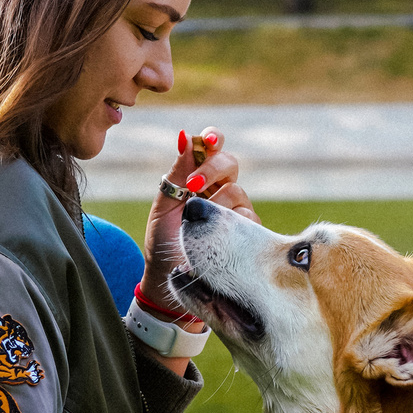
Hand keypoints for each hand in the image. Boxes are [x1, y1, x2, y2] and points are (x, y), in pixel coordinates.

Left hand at [144, 126, 257, 292]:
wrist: (170, 276)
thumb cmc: (164, 240)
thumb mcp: (165, 205)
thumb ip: (177, 172)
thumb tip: (184, 136)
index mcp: (199, 178)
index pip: (213, 149)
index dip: (214, 139)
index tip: (209, 139)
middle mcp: (220, 190)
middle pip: (231, 163)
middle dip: (213, 168)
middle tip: (194, 184)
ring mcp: (236, 210)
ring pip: (237, 191)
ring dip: (216, 203)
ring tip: (198, 223)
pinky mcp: (247, 232)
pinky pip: (246, 218)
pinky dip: (231, 224)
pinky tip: (217, 237)